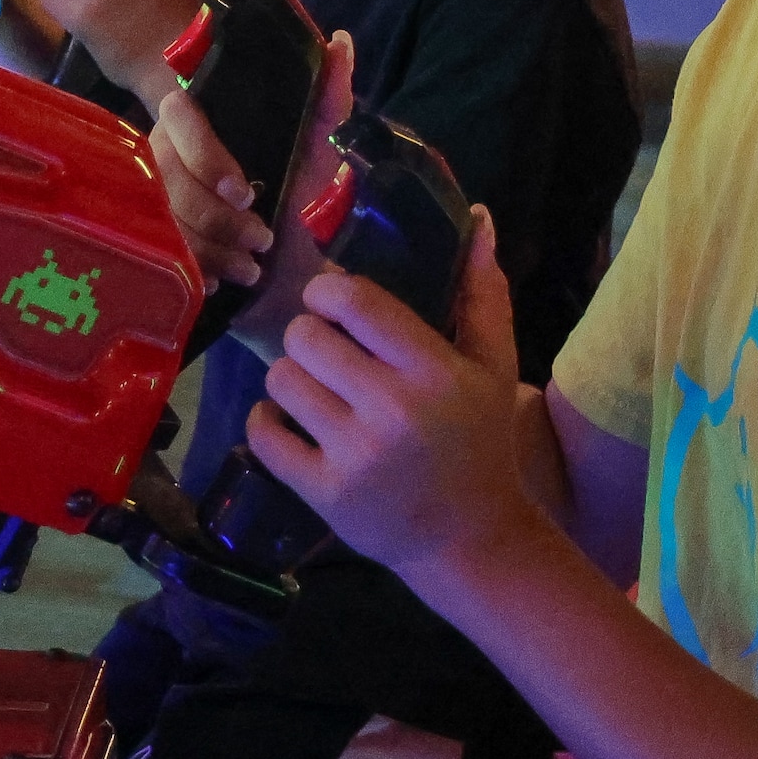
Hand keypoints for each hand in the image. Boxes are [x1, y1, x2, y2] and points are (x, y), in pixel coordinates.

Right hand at [151, 29, 351, 289]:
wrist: (295, 277)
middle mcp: (168, 152)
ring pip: (162, 218)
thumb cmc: (304, 204)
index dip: (205, 154)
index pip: (178, 112)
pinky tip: (222, 281)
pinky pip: (156, 253)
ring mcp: (152, 197)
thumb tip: (340, 41)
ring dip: (213, 249)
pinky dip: (197, 271)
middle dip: (217, 217)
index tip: (245, 193)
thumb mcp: (321, 152)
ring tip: (252, 268)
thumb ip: (329, 99)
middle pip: (166, 174)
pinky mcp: (150, 241)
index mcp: (204, 121)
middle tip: (262, 239)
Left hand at [249, 210, 538, 578]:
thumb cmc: (479, 444)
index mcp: (435, 371)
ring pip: (280, 380)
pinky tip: (288, 422)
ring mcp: (355, 454)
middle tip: (324, 351)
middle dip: (308, 336)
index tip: (330, 302)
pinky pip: (264, 435)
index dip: (327, 292)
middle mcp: (394, 409)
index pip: (355, 302)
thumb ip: (482, 293)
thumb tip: (477, 216)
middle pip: (306, 337)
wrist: (470, 541)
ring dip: (289, 377)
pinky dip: (266, 422)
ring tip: (312, 387)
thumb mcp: (493, 367)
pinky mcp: (324, 493)